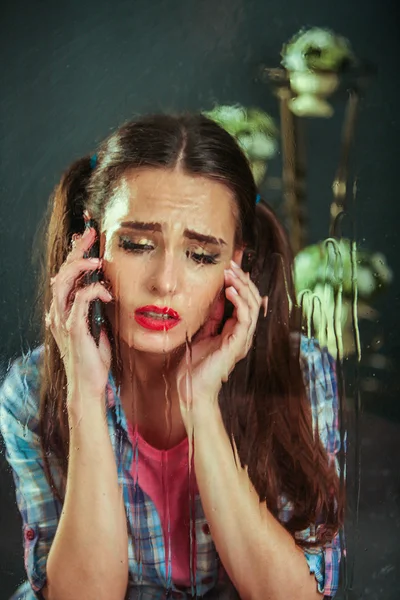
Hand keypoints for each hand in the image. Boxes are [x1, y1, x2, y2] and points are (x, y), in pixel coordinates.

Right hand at [45, 227, 113, 407]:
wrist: (89, 384)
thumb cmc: (95, 358)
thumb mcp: (97, 326)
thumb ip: (96, 308)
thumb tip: (105, 290)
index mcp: (64, 310)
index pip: (65, 275)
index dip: (72, 253)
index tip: (85, 235)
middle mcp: (59, 312)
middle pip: (61, 273)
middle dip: (75, 251)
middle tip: (90, 233)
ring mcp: (63, 321)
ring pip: (62, 284)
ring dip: (78, 267)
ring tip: (96, 259)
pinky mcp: (73, 330)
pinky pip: (78, 302)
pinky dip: (92, 292)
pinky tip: (106, 292)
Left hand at [177, 260, 267, 431]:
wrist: (190, 390)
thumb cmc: (194, 366)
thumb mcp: (202, 332)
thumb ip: (211, 316)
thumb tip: (215, 295)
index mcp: (235, 331)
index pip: (245, 301)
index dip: (242, 282)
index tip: (233, 264)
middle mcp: (242, 334)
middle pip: (252, 300)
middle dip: (243, 280)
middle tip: (232, 264)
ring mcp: (242, 340)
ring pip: (252, 306)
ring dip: (242, 287)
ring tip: (231, 273)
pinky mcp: (237, 344)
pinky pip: (245, 318)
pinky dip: (240, 302)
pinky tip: (230, 290)